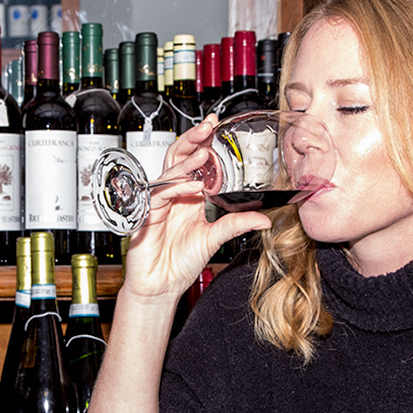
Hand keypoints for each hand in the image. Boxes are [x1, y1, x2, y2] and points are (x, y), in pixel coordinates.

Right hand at [121, 116, 271, 302]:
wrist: (160, 287)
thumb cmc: (180, 264)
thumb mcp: (215, 239)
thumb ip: (236, 225)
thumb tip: (264, 218)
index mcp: (189, 197)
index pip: (195, 162)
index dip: (203, 142)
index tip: (216, 127)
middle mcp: (174, 196)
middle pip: (178, 157)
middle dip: (192, 139)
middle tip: (207, 125)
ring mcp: (159, 203)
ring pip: (169, 171)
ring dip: (186, 160)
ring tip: (204, 151)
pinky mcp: (148, 215)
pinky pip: (160, 194)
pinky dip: (175, 187)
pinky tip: (192, 185)